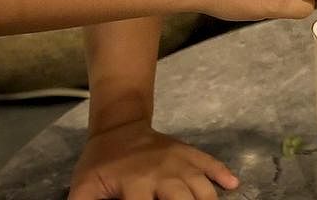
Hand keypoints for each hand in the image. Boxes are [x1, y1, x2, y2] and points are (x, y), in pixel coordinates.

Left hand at [68, 120, 237, 199]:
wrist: (119, 127)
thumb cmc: (100, 164)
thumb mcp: (84, 188)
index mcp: (136, 184)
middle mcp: (163, 173)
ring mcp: (180, 162)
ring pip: (203, 189)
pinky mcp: (191, 154)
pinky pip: (212, 163)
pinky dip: (223, 175)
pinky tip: (232, 186)